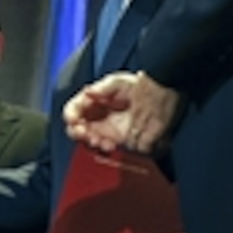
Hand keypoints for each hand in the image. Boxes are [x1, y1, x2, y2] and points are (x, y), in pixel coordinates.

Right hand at [63, 70, 184, 153]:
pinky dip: (105, 149)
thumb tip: (86, 92)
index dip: (70, 115)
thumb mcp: (118, 82)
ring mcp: (109, 131)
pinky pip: (108, 150)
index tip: (74, 120)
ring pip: (90, 142)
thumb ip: (101, 88)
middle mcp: (98, 118)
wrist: (162, 96)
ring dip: (91, 143)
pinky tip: (110, 145)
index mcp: (94, 102)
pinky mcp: (122, 141)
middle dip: (77, 133)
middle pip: (77, 129)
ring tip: (99, 141)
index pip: (74, 110)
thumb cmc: (139, 86)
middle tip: (83, 133)